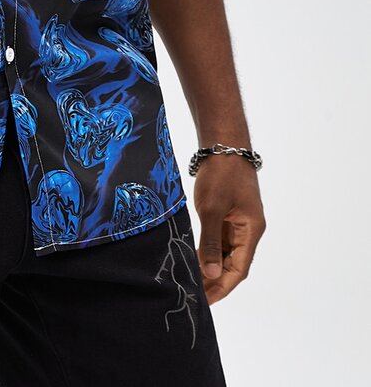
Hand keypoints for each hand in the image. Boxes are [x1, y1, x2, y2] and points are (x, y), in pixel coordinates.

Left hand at [193, 155, 265, 302]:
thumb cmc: (220, 174)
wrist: (222, 144)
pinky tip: (194, 257)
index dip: (223, 286)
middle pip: (234, 263)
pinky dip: (209, 250)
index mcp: (251, 230)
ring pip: (226, 251)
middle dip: (216, 280)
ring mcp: (238, 221)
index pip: (239, 269)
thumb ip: (212, 243)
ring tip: (192, 280)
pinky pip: (220, 238)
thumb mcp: (212, 209)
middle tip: (195, 294)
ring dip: (212, 266)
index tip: (207, 301)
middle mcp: (248, 229)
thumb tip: (212, 274)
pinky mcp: (228, 212)